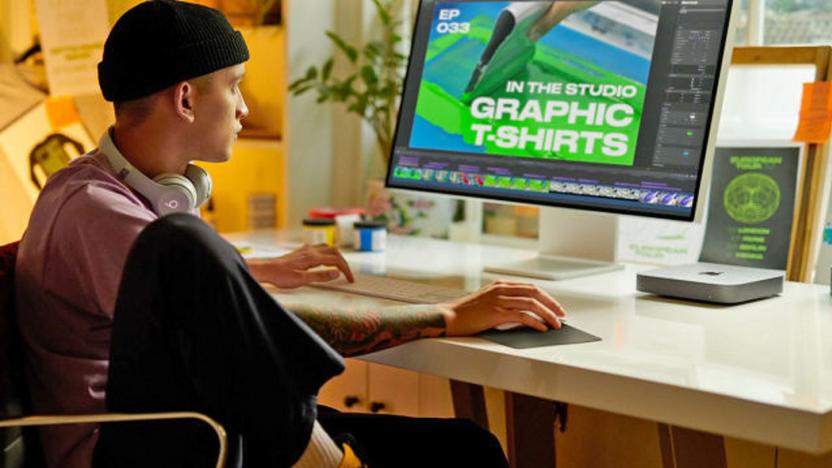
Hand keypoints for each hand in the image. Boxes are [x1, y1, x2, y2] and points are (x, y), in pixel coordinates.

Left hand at [247, 243, 353, 288]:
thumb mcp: (302, 280)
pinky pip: (319, 248)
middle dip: (343, 262)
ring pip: (327, 247)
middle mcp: (310, 250)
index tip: (350, 278)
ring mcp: (305, 250)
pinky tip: (324, 259)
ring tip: (339, 266)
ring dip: (336, 256)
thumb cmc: (280, 276)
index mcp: (313, 257)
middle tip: (347, 273)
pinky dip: (327, 253)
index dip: (346, 269)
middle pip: (334, 251)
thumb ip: (320, 276)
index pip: (336, 260)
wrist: (266, 269)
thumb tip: (337, 273)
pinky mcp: (301, 251)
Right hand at [439, 280, 565, 334]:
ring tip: (556, 325)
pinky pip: (522, 316)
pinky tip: (542, 329)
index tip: (556, 307)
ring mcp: (499, 300)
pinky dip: (536, 322)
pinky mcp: (496, 313)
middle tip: (562, 315)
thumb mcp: (487, 303)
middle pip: (535, 293)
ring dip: (548, 315)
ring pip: (532, 304)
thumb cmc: (466, 314)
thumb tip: (526, 315)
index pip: (530, 287)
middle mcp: (501, 289)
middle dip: (552, 304)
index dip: (546, 297)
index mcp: (500, 285)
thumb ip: (504, 304)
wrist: (448, 318)